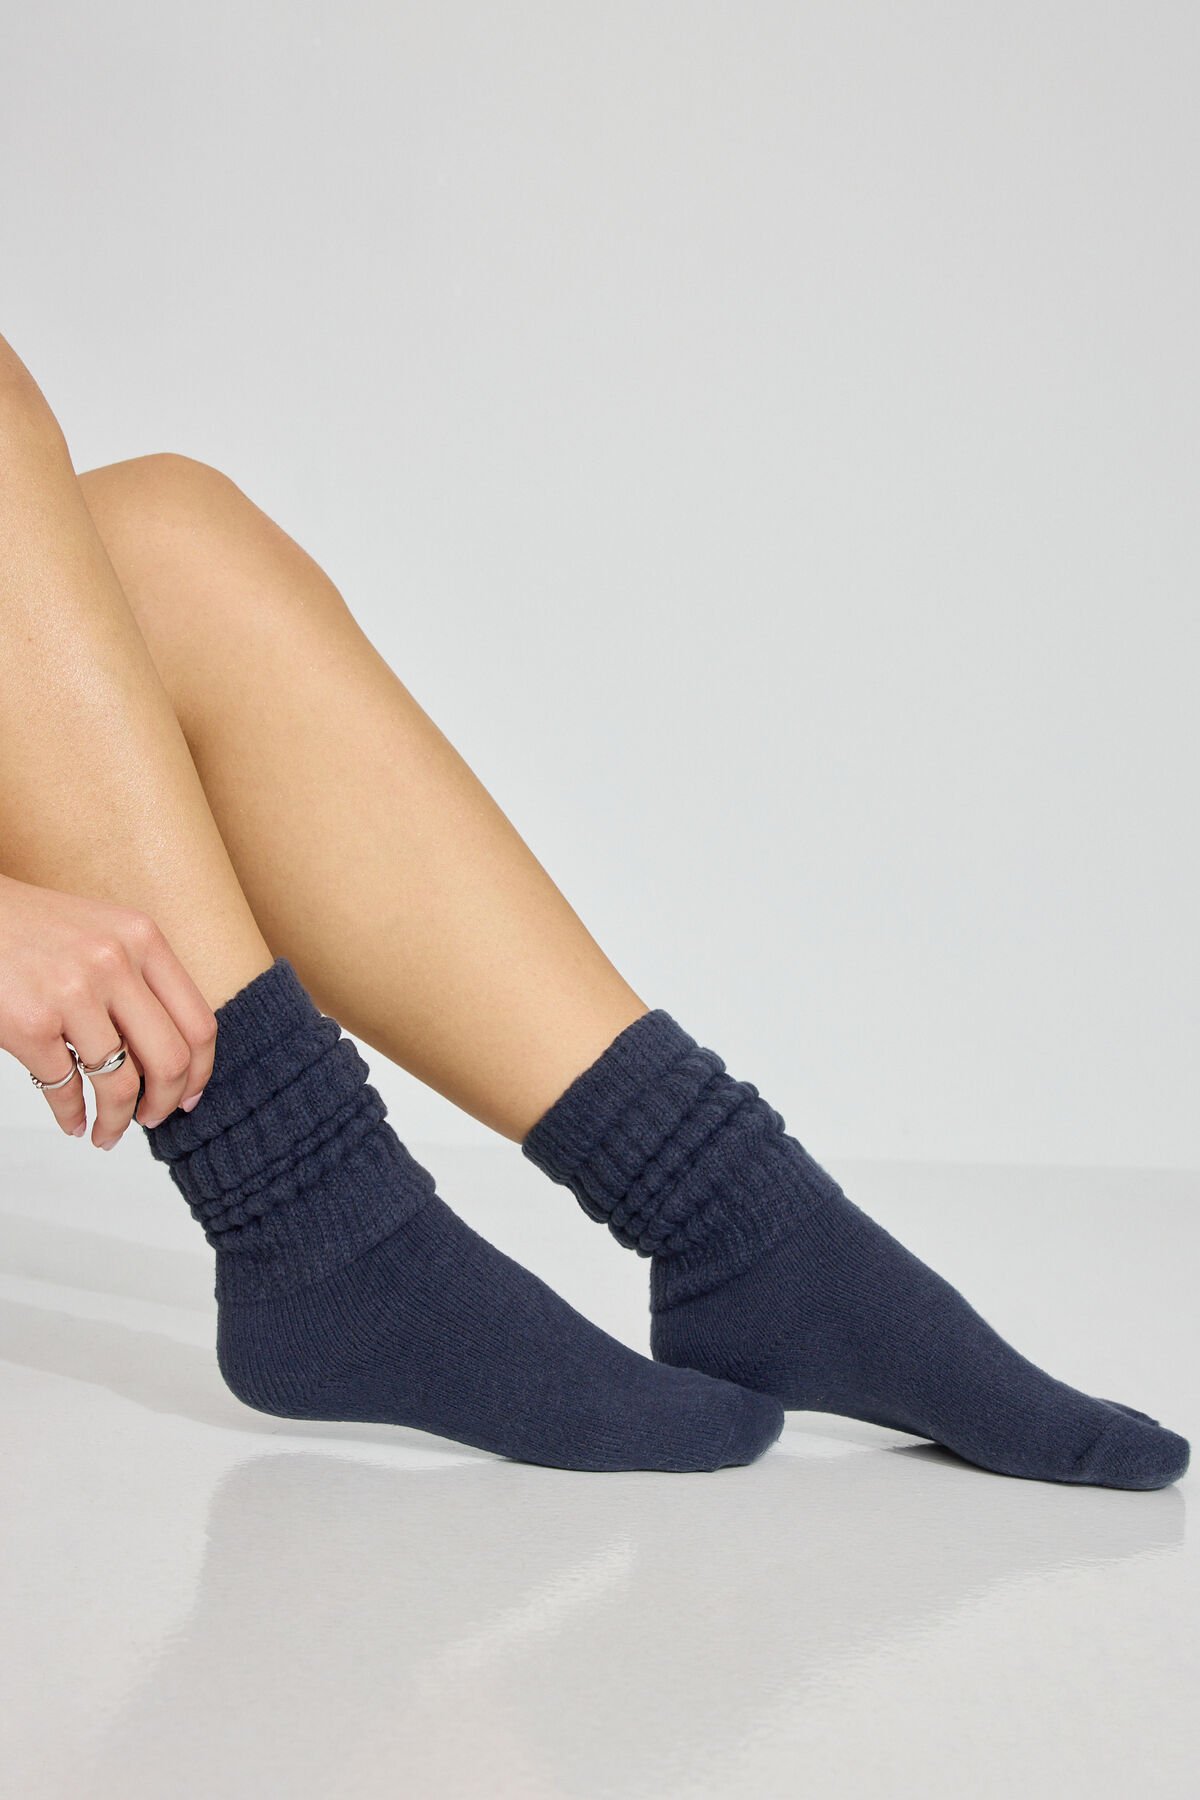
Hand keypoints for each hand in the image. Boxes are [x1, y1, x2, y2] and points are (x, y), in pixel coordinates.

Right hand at [0, 873, 216, 1147]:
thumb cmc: (33, 929)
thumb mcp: (104, 934)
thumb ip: (141, 979)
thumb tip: (173, 1055)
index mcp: (142, 939)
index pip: (199, 1023)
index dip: (200, 1072)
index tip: (189, 1096)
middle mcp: (115, 963)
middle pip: (171, 1061)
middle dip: (164, 1104)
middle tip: (151, 1119)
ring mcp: (73, 994)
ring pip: (120, 1084)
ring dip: (116, 1123)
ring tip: (107, 1134)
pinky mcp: (31, 1024)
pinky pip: (65, 1089)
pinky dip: (71, 1116)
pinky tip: (72, 1122)